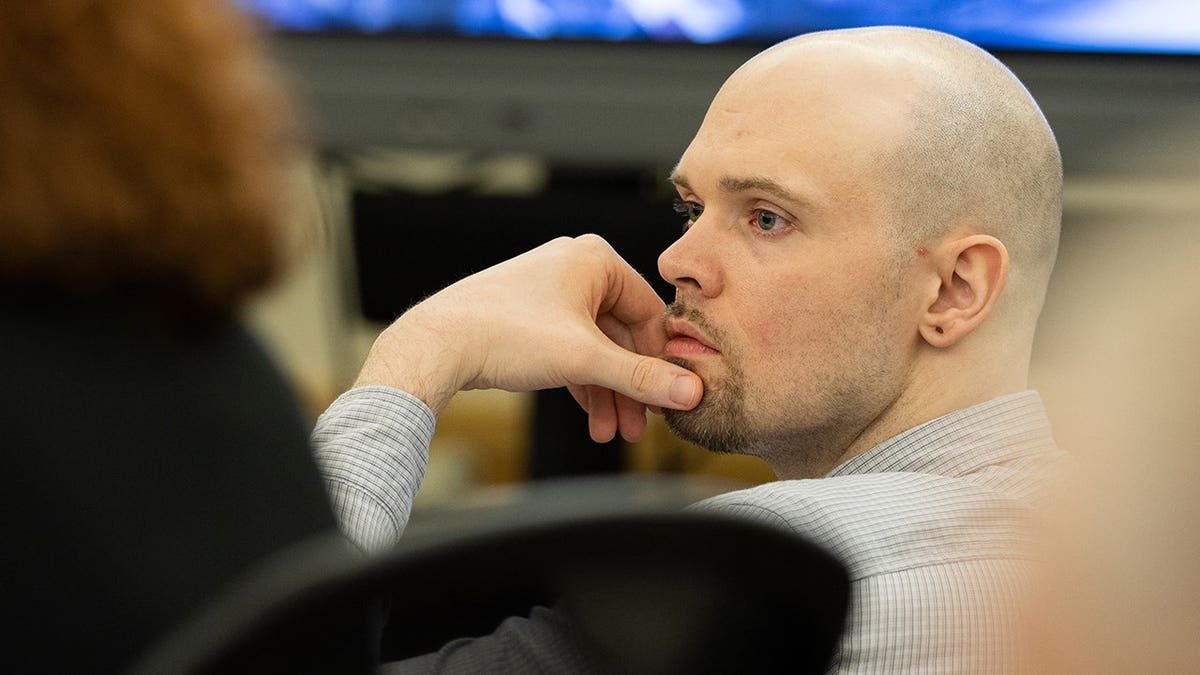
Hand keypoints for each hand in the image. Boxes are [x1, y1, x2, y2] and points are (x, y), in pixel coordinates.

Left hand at [353, 235, 702, 441]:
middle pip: (621, 335)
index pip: (649, 312)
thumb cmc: (506, 335)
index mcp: (593, 260)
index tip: (667, 399)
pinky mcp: (529, 317)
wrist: (437, 345)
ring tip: (609, 433)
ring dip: (605, 393)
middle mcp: (573, 268)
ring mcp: (549, 292)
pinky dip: (581, 384)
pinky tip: (591, 420)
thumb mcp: (585, 360)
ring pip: (594, 348)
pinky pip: (570, 351)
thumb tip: (691, 392)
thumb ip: (641, 377)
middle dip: (628, 387)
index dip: (659, 361)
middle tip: (637, 427)